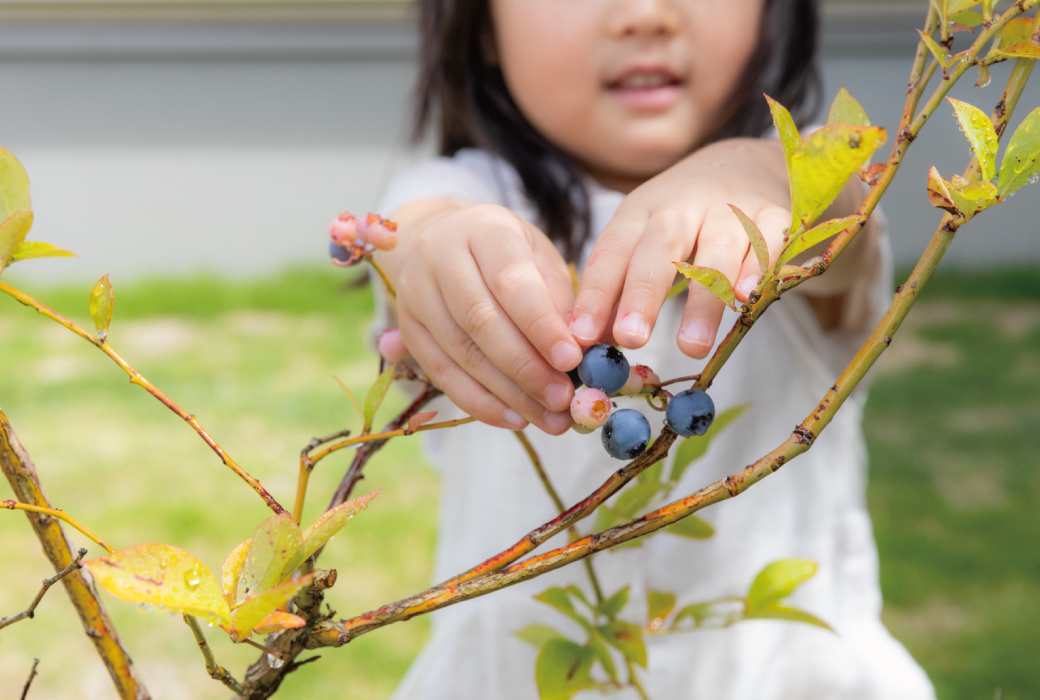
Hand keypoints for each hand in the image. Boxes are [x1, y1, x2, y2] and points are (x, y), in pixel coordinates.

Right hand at [390, 203, 580, 433]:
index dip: (541, 325)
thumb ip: (561, 302)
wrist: (446, 243)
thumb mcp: (541, 259)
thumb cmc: (510, 255)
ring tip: (550, 418)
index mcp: (484, 229)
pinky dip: (481, 403)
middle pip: (480, 321)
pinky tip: (515, 419)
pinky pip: (442, 374)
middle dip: (526, 367)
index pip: (511, 281)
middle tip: (563, 399)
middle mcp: (440, 255)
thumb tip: (584, 355)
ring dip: (508, 393)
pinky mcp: (407, 328)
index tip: (572, 361)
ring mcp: (415, 293)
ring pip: (461, 352)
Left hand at [568, 138, 790, 357]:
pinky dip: (759, 267)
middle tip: (631, 338)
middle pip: (660, 247)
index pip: (613, 251)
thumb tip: (597, 342)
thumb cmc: (681, 217)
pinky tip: (747, 297)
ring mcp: (731, 207)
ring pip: (717, 249)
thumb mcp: (642, 240)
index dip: (596, 293)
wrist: (743, 163)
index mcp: (640, 211)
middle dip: (643, 294)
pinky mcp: (774, 214)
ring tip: (691, 345)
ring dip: (704, 299)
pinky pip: (768, 240)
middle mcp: (683, 204)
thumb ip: (620, 289)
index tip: (580, 335)